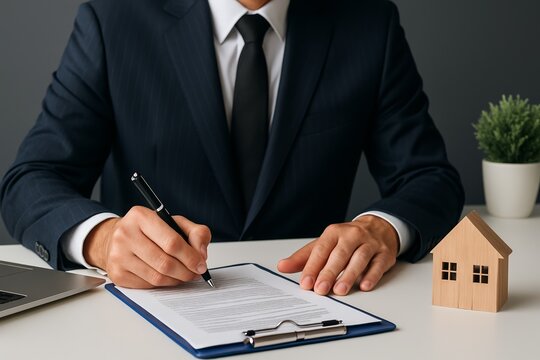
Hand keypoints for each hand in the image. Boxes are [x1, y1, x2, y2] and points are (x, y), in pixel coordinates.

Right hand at [83, 206, 210, 287]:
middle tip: (195, 273)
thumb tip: (201, 255)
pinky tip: (168, 277)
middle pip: (165, 262)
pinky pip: (147, 285)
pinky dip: (163, 284)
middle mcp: (125, 234)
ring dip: (176, 280)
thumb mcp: (175, 222)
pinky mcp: (117, 274)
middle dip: (186, 272)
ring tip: (184, 275)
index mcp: (141, 216)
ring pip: (157, 277)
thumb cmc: (149, 230)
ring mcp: (118, 255)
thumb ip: (196, 233)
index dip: (190, 257)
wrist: (117, 238)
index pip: (172, 242)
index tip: (201, 265)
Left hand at [277, 216, 398, 294]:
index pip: (321, 249)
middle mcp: (352, 235)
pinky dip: (371, 275)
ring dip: (349, 275)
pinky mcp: (384, 253)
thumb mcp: (324, 244)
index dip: (312, 267)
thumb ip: (304, 257)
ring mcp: (370, 243)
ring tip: (340, 290)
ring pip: (359, 258)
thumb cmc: (347, 240)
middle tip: (320, 289)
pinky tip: (364, 285)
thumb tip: (282, 266)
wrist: (378, 228)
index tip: (305, 283)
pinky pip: (378, 264)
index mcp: (334, 232)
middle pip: (340, 254)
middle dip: (329, 272)